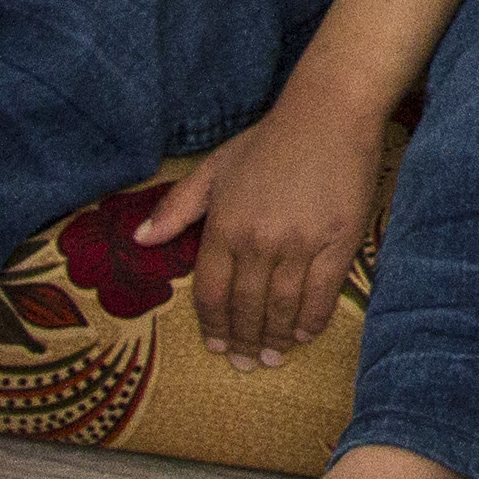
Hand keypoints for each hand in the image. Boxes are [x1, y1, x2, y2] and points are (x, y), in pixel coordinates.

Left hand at [142, 96, 386, 368]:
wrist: (329, 114)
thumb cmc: (269, 141)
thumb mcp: (214, 168)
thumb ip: (177, 207)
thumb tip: (140, 239)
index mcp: (224, 226)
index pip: (210, 293)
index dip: (212, 326)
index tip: (218, 347)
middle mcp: (258, 241)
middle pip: (245, 307)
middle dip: (244, 341)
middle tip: (247, 364)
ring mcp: (299, 244)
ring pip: (281, 307)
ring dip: (275, 339)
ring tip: (273, 357)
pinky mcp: (338, 242)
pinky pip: (322, 294)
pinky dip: (311, 320)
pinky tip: (304, 334)